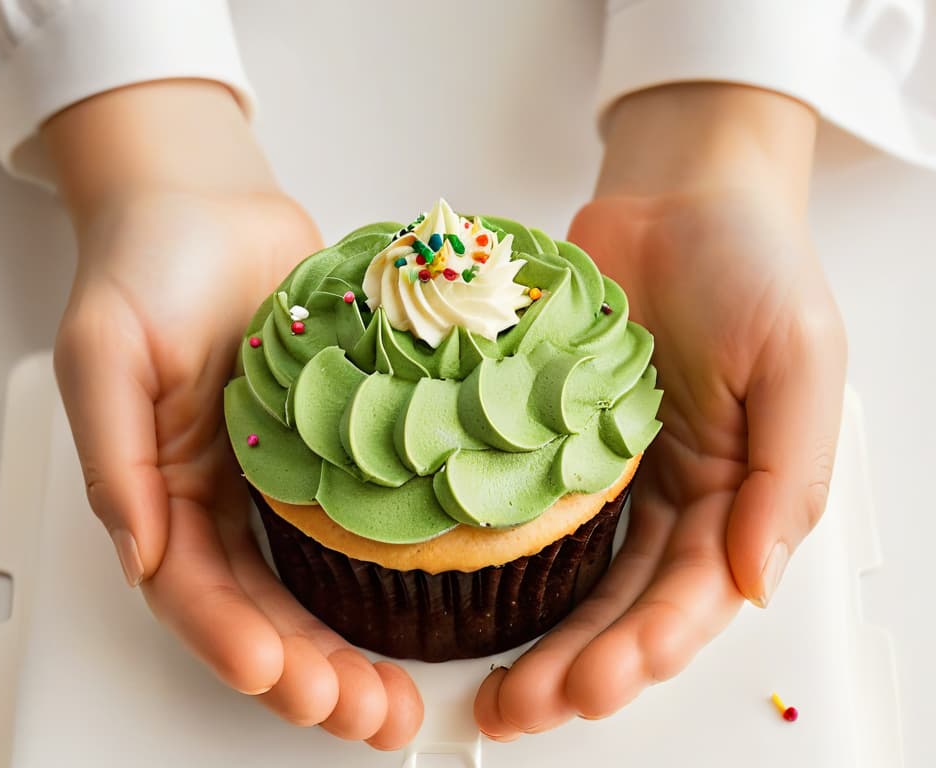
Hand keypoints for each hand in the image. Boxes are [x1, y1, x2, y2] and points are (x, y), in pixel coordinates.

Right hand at [43, 80, 422, 748]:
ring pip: (330, 578)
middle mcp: (236, 494)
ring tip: (407, 690)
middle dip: (314, 672)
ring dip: (364, 640)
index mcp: (170, 489)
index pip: (199, 590)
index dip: (235, 640)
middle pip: (272, 607)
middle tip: (369, 713)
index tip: (280, 676)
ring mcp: (295, 469)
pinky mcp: (348, 432)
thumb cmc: (144, 265)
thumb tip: (139, 550)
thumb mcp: (104, 354)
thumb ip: (115, 455)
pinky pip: (375, 506)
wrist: (209, 203)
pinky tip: (447, 588)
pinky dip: (403, 559)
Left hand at [476, 84, 846, 737]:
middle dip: (578, 666)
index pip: (690, 594)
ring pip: (566, 570)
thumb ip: (787, 476)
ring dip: (531, 632)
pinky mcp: (543, 428)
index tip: (592, 685)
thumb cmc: (752, 264)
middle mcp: (663, 492)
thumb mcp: (799, 364)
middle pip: (621, 601)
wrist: (676, 192)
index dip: (645, 647)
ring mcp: (599, 465)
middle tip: (520, 710)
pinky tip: (455, 590)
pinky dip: (493, 550)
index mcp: (731, 491)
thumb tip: (752, 580)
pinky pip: (519, 498)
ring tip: (487, 687)